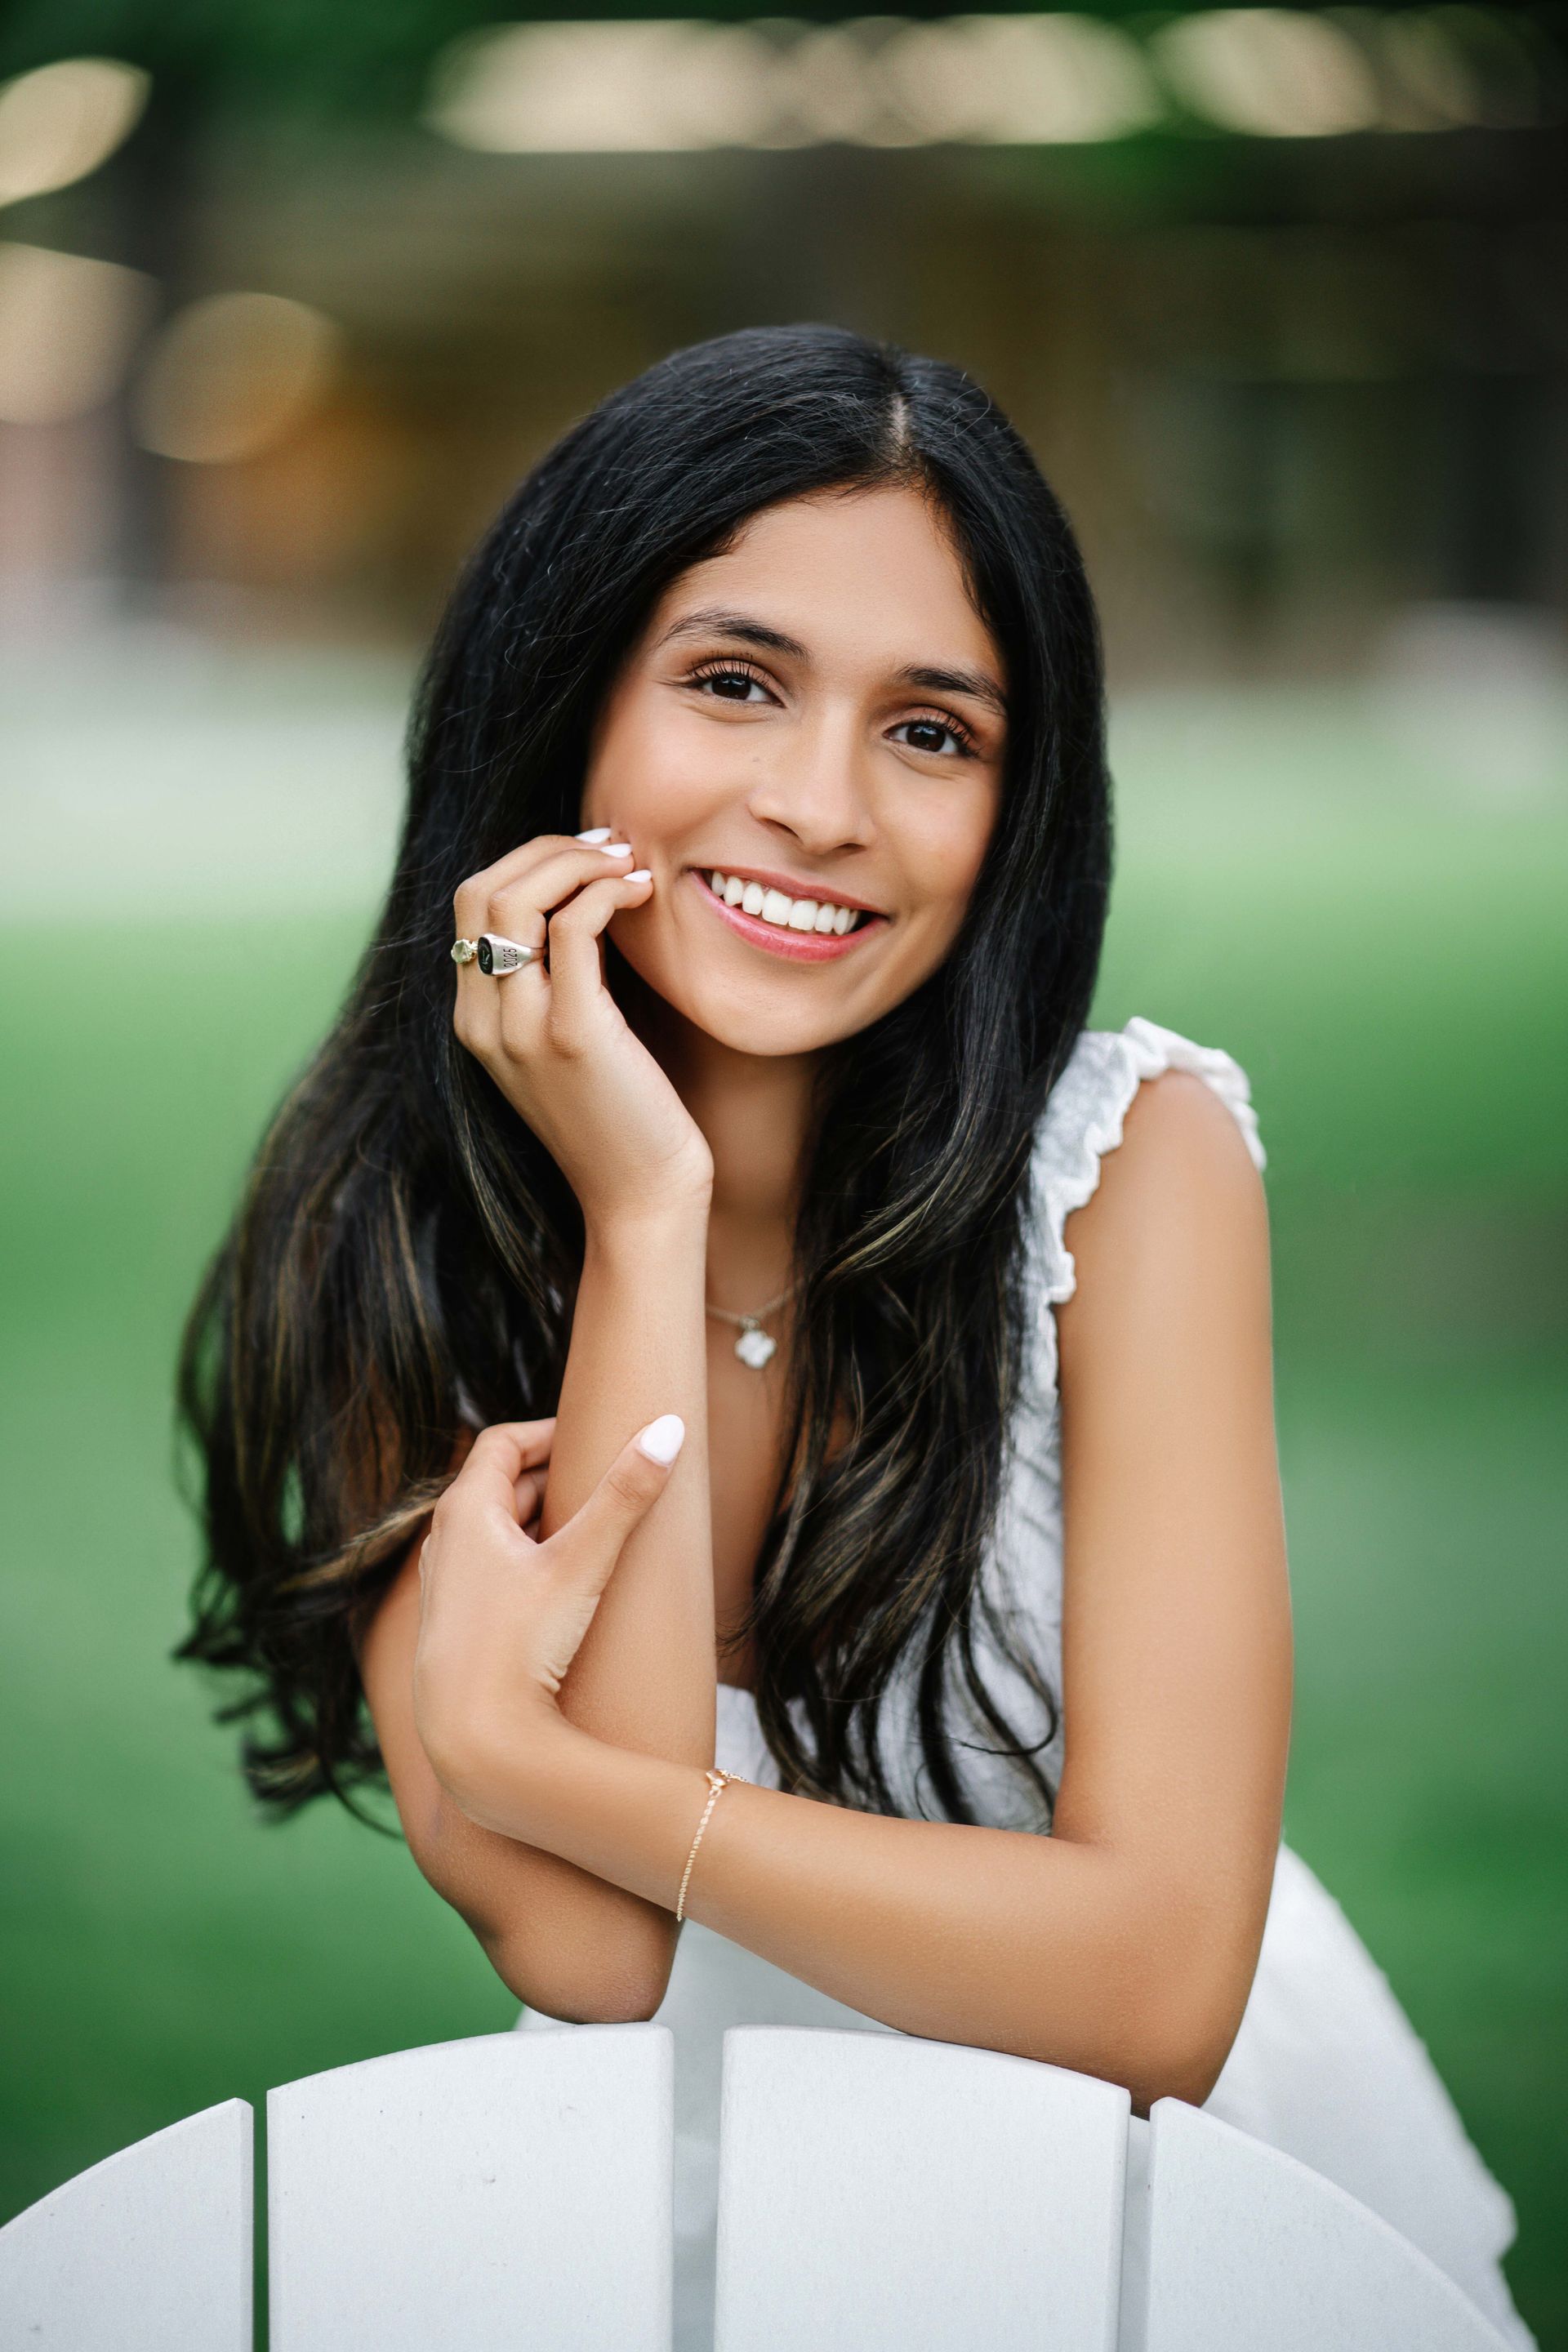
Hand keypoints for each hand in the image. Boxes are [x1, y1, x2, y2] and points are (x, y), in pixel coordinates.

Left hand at [412, 1412, 686, 1805]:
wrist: (473, 1737)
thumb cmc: (520, 1644)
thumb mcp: (581, 1563)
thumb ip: (625, 1495)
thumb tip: (669, 1428)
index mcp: (464, 1511)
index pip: (502, 1442)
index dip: (546, 1431)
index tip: (590, 1434)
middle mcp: (444, 1542)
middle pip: (497, 1485)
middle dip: (551, 1475)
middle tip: (604, 1478)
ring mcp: (444, 1585)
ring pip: (493, 1531)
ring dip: (537, 1519)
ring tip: (587, 1528)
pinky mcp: (453, 1626)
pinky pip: (488, 1570)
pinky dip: (523, 1558)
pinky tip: (557, 1585)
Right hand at [452, 833, 712, 1226]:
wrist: (639, 1198)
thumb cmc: (622, 1118)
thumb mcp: (572, 1042)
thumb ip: (559, 980)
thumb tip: (585, 902)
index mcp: (475, 1022)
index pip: (471, 906)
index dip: (526, 862)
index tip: (587, 856)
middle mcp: (483, 1022)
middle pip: (480, 890)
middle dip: (547, 849)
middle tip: (610, 848)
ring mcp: (521, 1028)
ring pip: (517, 898)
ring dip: (576, 861)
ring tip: (629, 865)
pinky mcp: (573, 1034)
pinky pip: (574, 928)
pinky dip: (606, 893)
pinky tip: (642, 895)